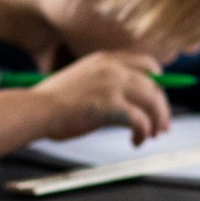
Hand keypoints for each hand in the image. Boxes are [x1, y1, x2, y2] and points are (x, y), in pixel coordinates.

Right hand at [29, 52, 172, 144]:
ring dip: (155, 122)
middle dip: (161, 107)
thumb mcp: (83, 80)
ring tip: (149, 136)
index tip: (158, 98)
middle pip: (155, 85)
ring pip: (153, 101)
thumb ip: (105, 84)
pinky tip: (135, 141)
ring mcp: (113, 85)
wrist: (37, 109)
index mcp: (106, 59)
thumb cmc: (53, 102)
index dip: (158, 82)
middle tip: (162, 126)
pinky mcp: (111, 106)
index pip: (147, 63)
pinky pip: (140, 120)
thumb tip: (126, 103)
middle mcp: (113, 68)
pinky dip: (143, 133)